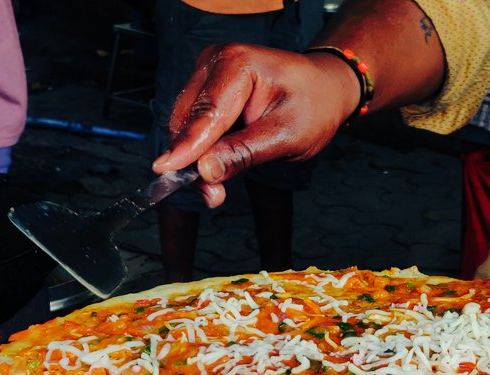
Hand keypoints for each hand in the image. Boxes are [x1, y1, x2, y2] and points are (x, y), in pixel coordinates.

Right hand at [152, 44, 360, 208]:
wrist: (323, 89)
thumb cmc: (312, 107)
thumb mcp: (286, 136)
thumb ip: (244, 153)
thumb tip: (205, 170)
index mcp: (237, 64)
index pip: (206, 114)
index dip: (187, 147)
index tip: (166, 171)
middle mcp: (214, 62)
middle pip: (187, 120)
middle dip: (193, 162)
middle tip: (213, 197)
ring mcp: (206, 74)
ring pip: (183, 126)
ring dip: (194, 162)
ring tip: (216, 190)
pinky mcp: (205, 90)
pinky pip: (191, 127)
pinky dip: (199, 153)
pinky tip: (216, 169)